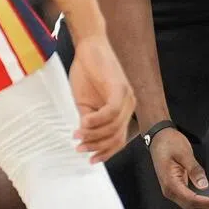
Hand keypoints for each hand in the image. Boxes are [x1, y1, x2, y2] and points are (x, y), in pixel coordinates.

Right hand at [69, 34, 134, 163]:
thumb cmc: (86, 73)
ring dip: (94, 134)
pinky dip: (97, 120)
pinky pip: (111, 112)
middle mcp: (130, 106)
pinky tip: (84, 121)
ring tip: (78, 134)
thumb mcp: (85, 104)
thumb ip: (89, 122)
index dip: (105, 153)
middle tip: (79, 147)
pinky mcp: (120, 88)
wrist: (88, 48)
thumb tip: (86, 140)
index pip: (119, 140)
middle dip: (96, 146)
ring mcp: (127, 97)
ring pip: (113, 127)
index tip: (90, 160)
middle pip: (116, 137)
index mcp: (123, 111)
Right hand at [150, 129, 208, 208]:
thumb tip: (204, 186)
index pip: (193, 200)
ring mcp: (175, 192)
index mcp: (171, 184)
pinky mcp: (180, 189)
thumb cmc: (170, 142)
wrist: (159, 138)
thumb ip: (194, 169)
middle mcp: (172, 192)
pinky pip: (195, 203)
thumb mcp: (183, 153)